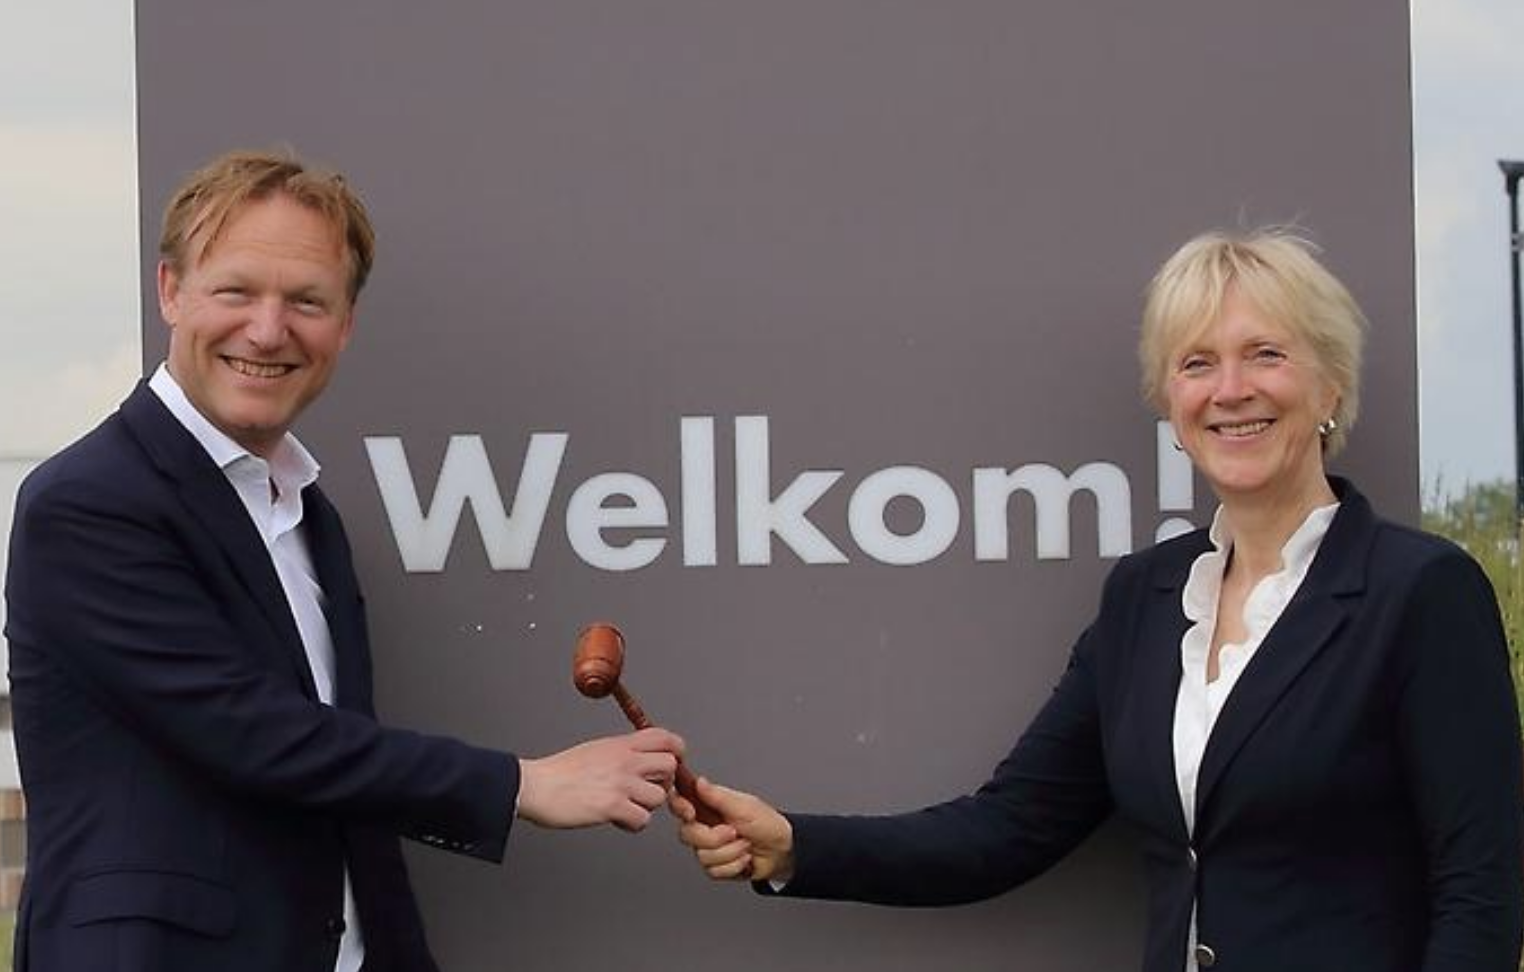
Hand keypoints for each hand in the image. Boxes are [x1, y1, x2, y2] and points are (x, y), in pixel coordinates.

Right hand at [517, 727, 682, 831]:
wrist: (536, 786)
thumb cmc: (560, 772)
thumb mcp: (596, 750)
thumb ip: (622, 752)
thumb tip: (643, 760)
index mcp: (620, 745)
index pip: (665, 737)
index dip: (675, 751)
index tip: (670, 763)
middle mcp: (625, 760)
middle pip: (670, 766)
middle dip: (663, 782)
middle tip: (646, 790)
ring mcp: (621, 783)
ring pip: (660, 797)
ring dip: (645, 807)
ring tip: (626, 807)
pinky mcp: (613, 806)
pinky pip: (643, 820)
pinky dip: (632, 825)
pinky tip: (617, 820)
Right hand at [671, 776, 793, 881]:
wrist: (782, 851)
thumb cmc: (767, 824)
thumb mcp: (744, 806)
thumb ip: (717, 796)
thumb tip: (699, 782)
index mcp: (709, 807)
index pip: (680, 803)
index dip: (679, 807)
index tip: (690, 812)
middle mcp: (705, 826)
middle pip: (687, 835)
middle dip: (714, 837)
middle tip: (734, 832)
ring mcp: (709, 848)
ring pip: (702, 856)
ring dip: (730, 852)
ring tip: (745, 845)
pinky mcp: (715, 867)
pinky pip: (713, 871)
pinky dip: (734, 865)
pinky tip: (744, 858)